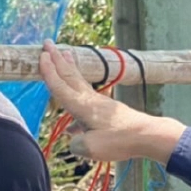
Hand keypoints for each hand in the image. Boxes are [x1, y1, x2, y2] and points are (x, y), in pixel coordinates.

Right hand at [39, 42, 186, 163]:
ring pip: (79, 82)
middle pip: (69, 75)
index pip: (60, 86)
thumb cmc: (120, 140)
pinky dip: (78, 92)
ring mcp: (100, 103)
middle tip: (48, 43)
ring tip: (65, 54)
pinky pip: (87, 97)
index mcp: (82, 106)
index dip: (49, 71)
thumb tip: (75, 138)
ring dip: (69, 68)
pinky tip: (73, 117)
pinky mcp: (108, 110)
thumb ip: (76, 143)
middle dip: (57, 59)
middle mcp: (90, 100)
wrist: (148, 135)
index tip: (42, 55)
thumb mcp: (91, 148)